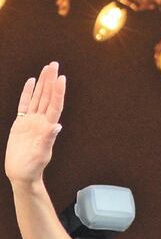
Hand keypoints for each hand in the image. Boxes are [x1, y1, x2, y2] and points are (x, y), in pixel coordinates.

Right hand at [5, 62, 65, 187]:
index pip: (54, 105)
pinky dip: (28, 93)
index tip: (61, 78)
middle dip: (51, 81)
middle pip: (47, 97)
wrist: (21, 173)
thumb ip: (48, 139)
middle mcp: (40, 121)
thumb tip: (57, 126)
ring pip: (37, 97)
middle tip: (54, 64)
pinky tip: (31, 82)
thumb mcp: (41, 153)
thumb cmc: (32, 167)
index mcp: (46, 127)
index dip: (58, 92)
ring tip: (47, 68)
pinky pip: (24, 104)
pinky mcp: (21, 123)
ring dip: (42, 83)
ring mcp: (31, 121)